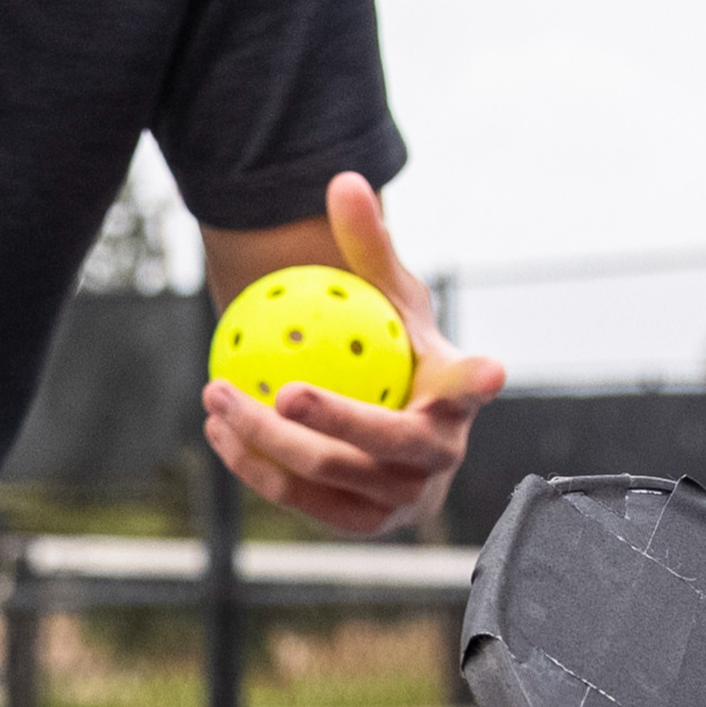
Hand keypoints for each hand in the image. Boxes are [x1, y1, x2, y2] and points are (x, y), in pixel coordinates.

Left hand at [198, 172, 508, 536]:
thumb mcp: (385, 295)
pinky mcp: (362, 526)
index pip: (471, 388)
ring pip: (332, 477)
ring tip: (218, 397)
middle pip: (386, 444)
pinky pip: (302, 501)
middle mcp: (440, 457)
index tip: (488, 371)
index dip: (478, 384)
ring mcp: (403, 501)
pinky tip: (218, 431)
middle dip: (335, 422)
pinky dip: (256, 469)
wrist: (382, 414)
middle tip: (283, 390)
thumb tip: (344, 180)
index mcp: (456, 397)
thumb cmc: (391, 345)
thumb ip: (367, 246)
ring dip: (267, 443)